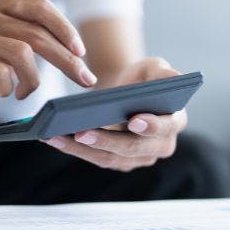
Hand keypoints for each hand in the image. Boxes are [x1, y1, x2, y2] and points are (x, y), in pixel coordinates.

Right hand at [0, 0, 96, 117]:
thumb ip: (32, 40)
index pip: (40, 7)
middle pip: (36, 33)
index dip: (65, 29)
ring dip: (32, 80)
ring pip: (22, 53)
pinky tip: (3, 92)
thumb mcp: (7, 50)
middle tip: (84, 79)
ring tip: (24, 92)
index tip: (81, 52)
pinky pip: (1, 74)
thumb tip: (76, 54)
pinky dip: (8, 88)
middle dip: (66, 60)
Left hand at [43, 57, 187, 171]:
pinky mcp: (117, 161)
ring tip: (56, 136)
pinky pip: (95, 158)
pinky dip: (74, 150)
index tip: (134, 120)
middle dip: (106, 141)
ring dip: (81, 149)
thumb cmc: (143, 78)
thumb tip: (175, 78)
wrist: (127, 91)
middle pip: (132, 149)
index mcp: (175, 122)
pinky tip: (53, 138)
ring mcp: (138, 158)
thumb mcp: (155, 68)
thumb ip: (165, 73)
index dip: (151, 126)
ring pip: (109, 158)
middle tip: (81, 132)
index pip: (164, 128)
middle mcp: (160, 146)